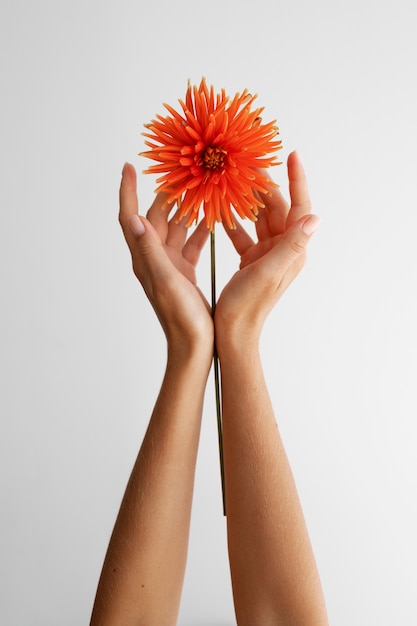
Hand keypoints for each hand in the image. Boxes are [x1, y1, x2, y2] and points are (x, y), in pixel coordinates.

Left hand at [119, 163, 212, 351]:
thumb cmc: (181, 319)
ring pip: (174, 228)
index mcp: (146, 258)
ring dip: (184, 208)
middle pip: (155, 218)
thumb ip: (150, 251)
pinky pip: (189, 243)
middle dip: (164, 193)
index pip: (130, 218)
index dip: (128, 191)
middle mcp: (154, 258)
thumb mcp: (166, 281)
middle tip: (178, 170)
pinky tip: (211, 219)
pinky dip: (198, 229)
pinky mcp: (183, 272)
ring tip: (198, 187)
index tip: (129, 166)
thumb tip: (134, 218)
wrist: (194, 346)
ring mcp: (169, 265)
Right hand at [214, 151, 319, 347]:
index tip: (292, 154)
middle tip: (248, 161)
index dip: (297, 180)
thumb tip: (316, 218)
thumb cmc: (248, 306)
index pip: (300, 208)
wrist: (232, 332)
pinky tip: (221, 210)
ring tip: (234, 177)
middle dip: (265, 184)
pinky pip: (245, 232)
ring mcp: (267, 253)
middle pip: (277, 208)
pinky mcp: (252, 259)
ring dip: (248, 199)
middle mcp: (282, 249)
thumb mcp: (269, 272)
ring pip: (260, 217)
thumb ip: (291, 245)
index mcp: (291, 250)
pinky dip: (234, 221)